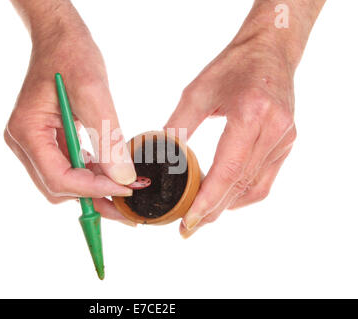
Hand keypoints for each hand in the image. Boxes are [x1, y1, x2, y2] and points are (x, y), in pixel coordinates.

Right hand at [5, 1, 136, 225]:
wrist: (59, 37)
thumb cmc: (71, 54)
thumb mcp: (93, 91)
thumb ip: (107, 137)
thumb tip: (123, 179)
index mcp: (27, 131)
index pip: (59, 178)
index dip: (94, 189)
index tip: (127, 189)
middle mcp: (24, 142)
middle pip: (58, 187)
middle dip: (95, 196)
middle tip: (128, 200)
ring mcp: (33, 143)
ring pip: (64, 182)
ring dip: (94, 188)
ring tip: (124, 189)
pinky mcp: (45, 140)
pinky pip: (67, 168)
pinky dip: (90, 174)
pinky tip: (111, 171)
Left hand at [166, 0, 324, 237]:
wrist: (269, 50)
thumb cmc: (231, 66)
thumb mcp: (196, 92)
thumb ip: (178, 127)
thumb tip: (158, 158)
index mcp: (251, 114)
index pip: (228, 170)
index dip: (207, 200)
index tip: (188, 222)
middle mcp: (274, 130)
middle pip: (240, 184)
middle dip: (213, 210)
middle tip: (188, 227)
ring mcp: (284, 139)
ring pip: (254, 187)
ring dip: (227, 205)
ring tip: (202, 216)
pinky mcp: (287, 143)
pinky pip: (265, 179)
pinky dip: (242, 194)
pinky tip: (224, 198)